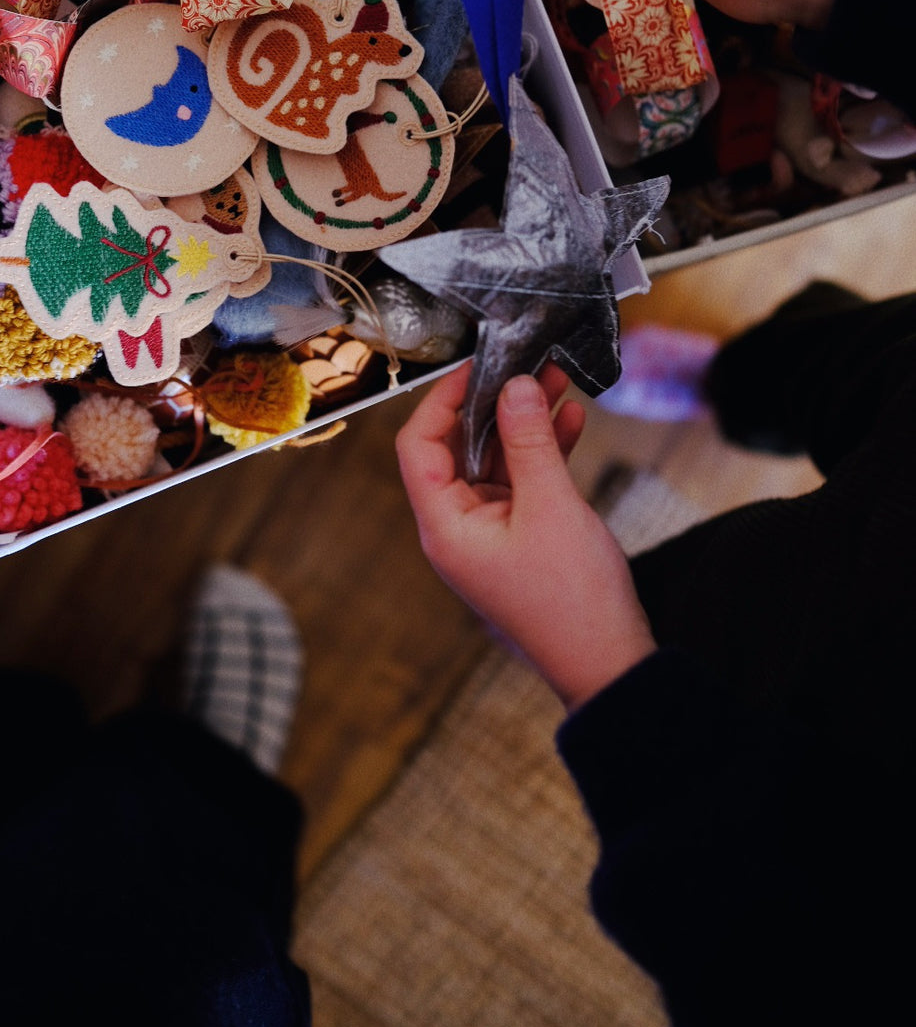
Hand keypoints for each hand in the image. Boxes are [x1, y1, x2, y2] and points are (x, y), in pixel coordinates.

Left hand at [396, 360, 655, 712]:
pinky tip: (570, 420)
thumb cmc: (573, 598)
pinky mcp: (520, 537)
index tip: (478, 365)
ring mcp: (489, 533)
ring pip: (495, 460)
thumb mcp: (551, 506)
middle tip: (527, 363)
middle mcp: (457, 528)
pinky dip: (542, 450)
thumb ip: (529, 441)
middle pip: (458, 447)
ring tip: (557, 379)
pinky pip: (521, 481)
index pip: (418, 445)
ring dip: (524, 422)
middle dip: (494, 403)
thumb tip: (514, 386)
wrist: (609, 663)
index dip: (442, 399)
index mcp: (444, 526)